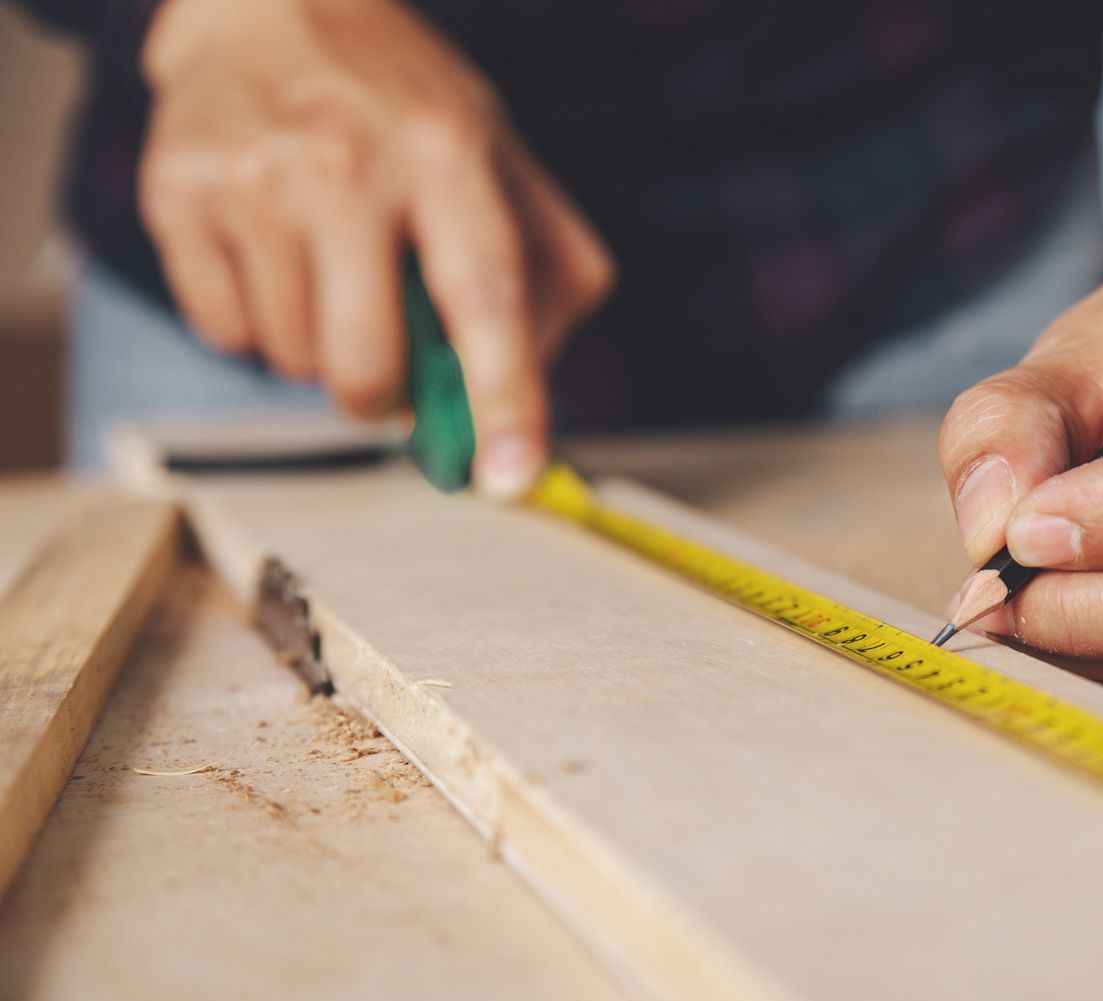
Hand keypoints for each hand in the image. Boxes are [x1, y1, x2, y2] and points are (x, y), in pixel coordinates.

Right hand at [140, 0, 614, 497]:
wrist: (274, 4)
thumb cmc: (405, 108)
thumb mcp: (505, 165)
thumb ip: (548, 279)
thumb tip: (534, 396)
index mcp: (448, 153)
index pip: (486, 298)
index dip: (503, 399)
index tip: (510, 476)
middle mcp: (347, 163)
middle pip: (366, 365)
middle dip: (385, 397)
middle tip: (391, 359)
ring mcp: (253, 178)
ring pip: (292, 361)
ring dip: (320, 350)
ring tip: (331, 273)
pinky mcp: (177, 192)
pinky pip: (224, 334)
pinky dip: (255, 324)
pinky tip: (275, 257)